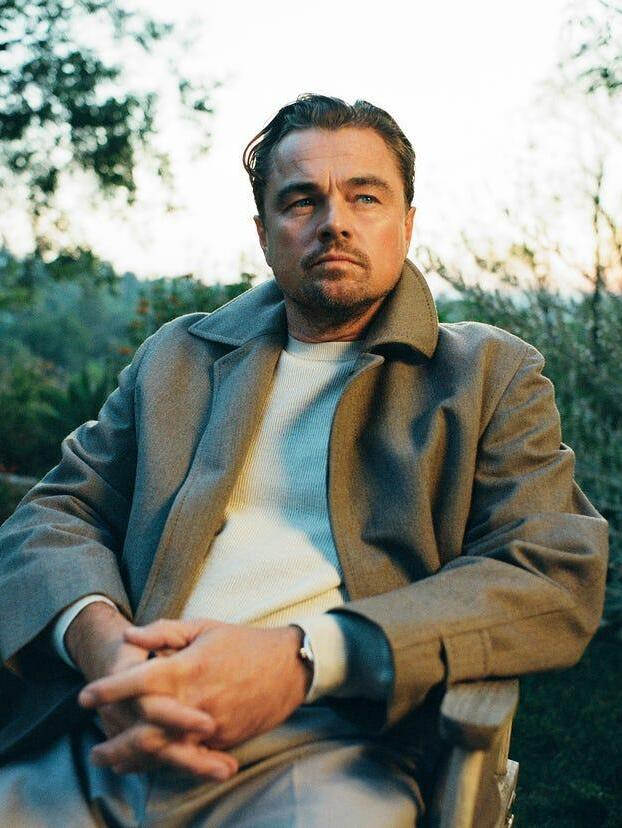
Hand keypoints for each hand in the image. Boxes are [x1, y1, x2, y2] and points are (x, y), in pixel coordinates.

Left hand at [66, 603, 234, 777]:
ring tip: (113, 764)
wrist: (289, 667)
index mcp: (187, 667)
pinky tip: (146, 765)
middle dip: (115, 743)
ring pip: (163, 751)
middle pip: (145, 730)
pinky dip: (163, 763)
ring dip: (134, 760)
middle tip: (93, 750)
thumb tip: (129, 636)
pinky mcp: (223, 741)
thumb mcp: (204, 626)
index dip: (108, 689)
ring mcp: (210, 725)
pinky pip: (187, 756)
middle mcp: (194, 701)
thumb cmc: (243, 642)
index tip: (85, 696)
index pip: (139, 681)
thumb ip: (164, 630)